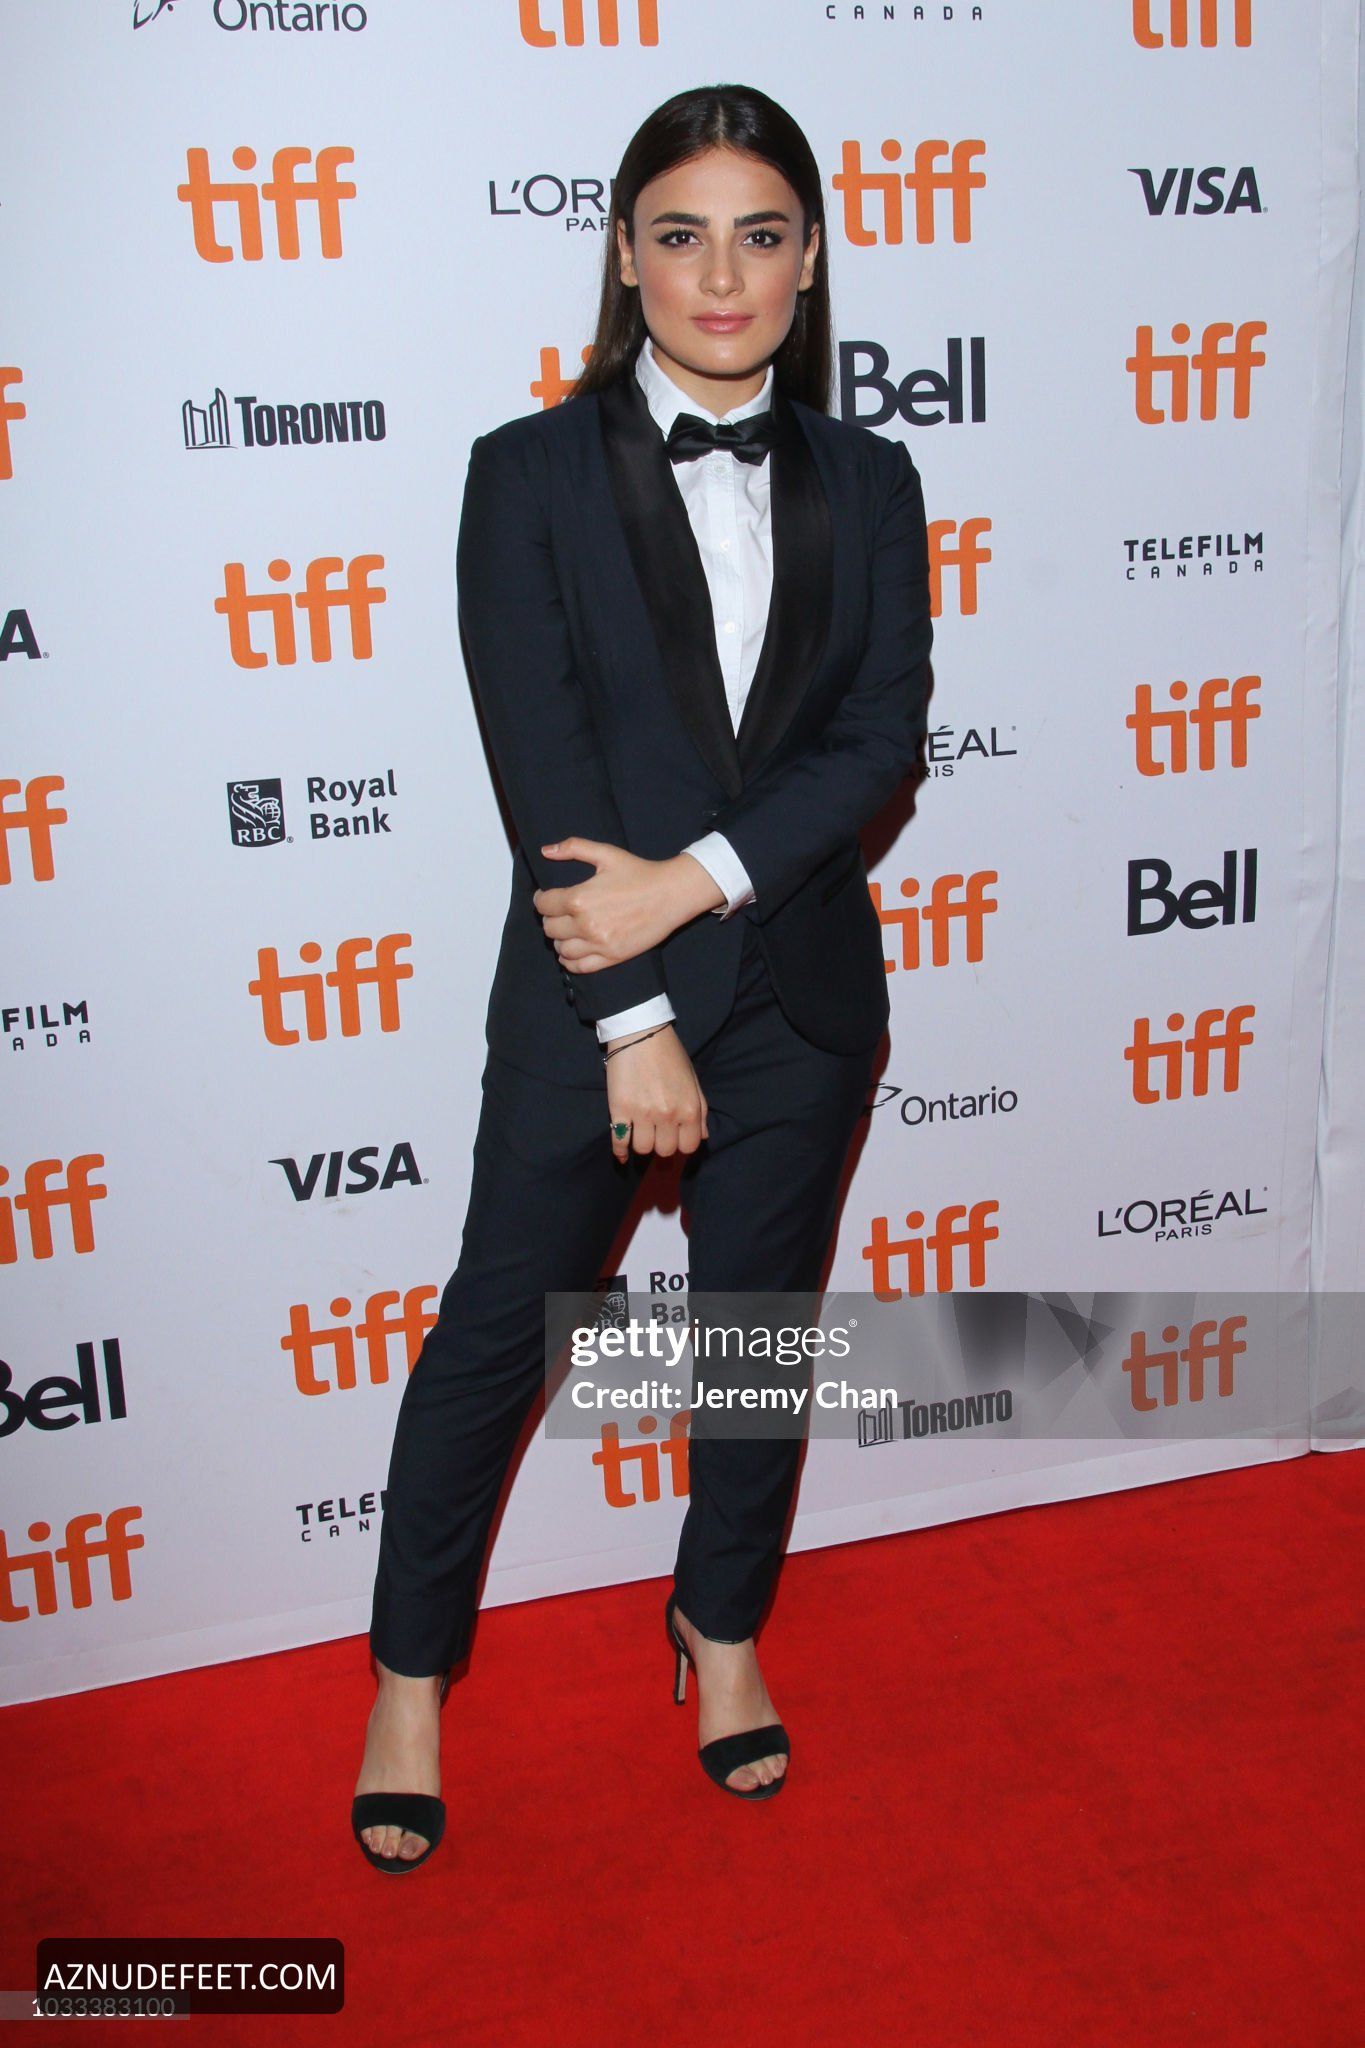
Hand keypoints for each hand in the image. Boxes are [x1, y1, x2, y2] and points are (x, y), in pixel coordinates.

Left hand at [535, 838, 724, 972]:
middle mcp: (585, 925)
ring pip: (561, 949)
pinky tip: (572, 950)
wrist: (671, 895)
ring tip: (567, 930)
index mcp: (579, 899)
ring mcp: (599, 944)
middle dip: (550, 918)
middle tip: (558, 912)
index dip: (541, 899)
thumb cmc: (639, 872)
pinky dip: (569, 960)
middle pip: (549, 928)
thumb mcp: (607, 853)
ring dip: (559, 939)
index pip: (543, 905)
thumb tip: (545, 851)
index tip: (546, 897)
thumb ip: (573, 848)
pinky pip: (579, 966)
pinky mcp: (612, 957)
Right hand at [605, 1024, 708, 1160]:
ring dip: (643, 1144)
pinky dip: (620, 1151)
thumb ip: (700, 1109)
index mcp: (689, 1108)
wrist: (641, 1033)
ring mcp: (642, 1114)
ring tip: (641, 1133)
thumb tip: (702, 1136)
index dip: (682, 1144)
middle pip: (665, 1151)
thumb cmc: (670, 1054)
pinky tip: (622, 1153)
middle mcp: (668, 1115)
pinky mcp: (619, 1109)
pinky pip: (619, 1141)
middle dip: (662, 1144)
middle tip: (657, 1133)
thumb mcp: (693, 1079)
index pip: (689, 1146)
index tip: (675, 1137)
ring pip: (643, 1149)